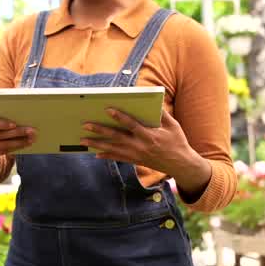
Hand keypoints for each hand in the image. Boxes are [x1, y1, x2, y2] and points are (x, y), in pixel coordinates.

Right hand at [0, 107, 34, 169]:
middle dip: (17, 133)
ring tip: (31, 139)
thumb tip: (17, 99)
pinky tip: (24, 144)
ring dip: (18, 143)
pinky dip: (14, 148)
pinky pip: (1, 152)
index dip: (1, 124)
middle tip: (31, 131)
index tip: (15, 124)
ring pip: (1, 146)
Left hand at [82, 108, 196, 177]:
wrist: (181, 165)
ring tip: (83, 140)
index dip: (119, 117)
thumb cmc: (177, 142)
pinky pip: (118, 158)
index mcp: (150, 135)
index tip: (107, 109)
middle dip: (100, 131)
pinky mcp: (136, 161)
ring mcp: (137, 155)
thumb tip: (152, 100)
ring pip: (113, 149)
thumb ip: (161, 113)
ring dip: (97, 144)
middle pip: (117, 137)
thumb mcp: (173, 125)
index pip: (131, 125)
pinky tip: (96, 153)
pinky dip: (106, 155)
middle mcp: (141, 146)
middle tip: (85, 125)